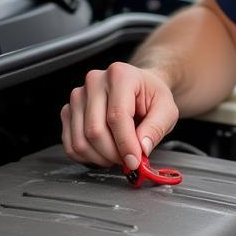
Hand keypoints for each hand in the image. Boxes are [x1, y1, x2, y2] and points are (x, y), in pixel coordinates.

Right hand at [61, 62, 178, 169]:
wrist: (139, 89)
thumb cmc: (151, 97)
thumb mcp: (167, 110)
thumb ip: (156, 128)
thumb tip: (141, 149)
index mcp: (120, 75)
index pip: (116, 116)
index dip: (125, 143)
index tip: (135, 161)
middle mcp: (94, 81)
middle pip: (95, 130)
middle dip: (113, 154)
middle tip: (129, 160)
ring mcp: (78, 96)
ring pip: (80, 140)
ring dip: (100, 158)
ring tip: (118, 155)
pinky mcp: (68, 110)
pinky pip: (70, 144)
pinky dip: (87, 157)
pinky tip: (103, 154)